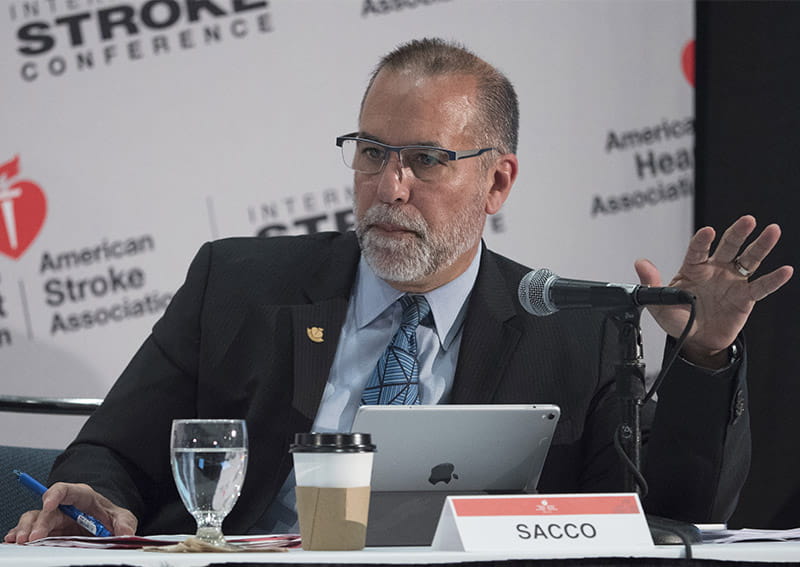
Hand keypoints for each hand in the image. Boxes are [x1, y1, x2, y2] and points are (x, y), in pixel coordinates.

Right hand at [3, 482, 136, 543]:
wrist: (106, 526)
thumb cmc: (110, 517)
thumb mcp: (123, 518)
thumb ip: (125, 523)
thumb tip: (126, 533)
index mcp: (82, 497)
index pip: (67, 490)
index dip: (56, 494)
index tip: (48, 503)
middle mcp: (65, 507)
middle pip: (48, 509)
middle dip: (39, 522)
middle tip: (33, 538)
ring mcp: (55, 519)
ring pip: (34, 518)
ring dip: (26, 528)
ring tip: (20, 541)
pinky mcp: (48, 532)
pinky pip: (31, 530)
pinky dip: (20, 534)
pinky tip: (13, 540)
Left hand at [635, 215, 793, 368]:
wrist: (695, 340)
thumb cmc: (678, 318)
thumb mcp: (659, 303)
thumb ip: (651, 283)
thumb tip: (640, 263)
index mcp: (693, 268)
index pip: (698, 250)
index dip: (702, 241)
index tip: (707, 232)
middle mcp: (715, 269)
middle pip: (729, 246)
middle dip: (738, 232)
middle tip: (748, 220)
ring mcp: (732, 281)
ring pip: (749, 260)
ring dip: (761, 246)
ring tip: (772, 231)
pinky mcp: (745, 297)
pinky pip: (761, 287)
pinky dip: (774, 279)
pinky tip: (785, 270)